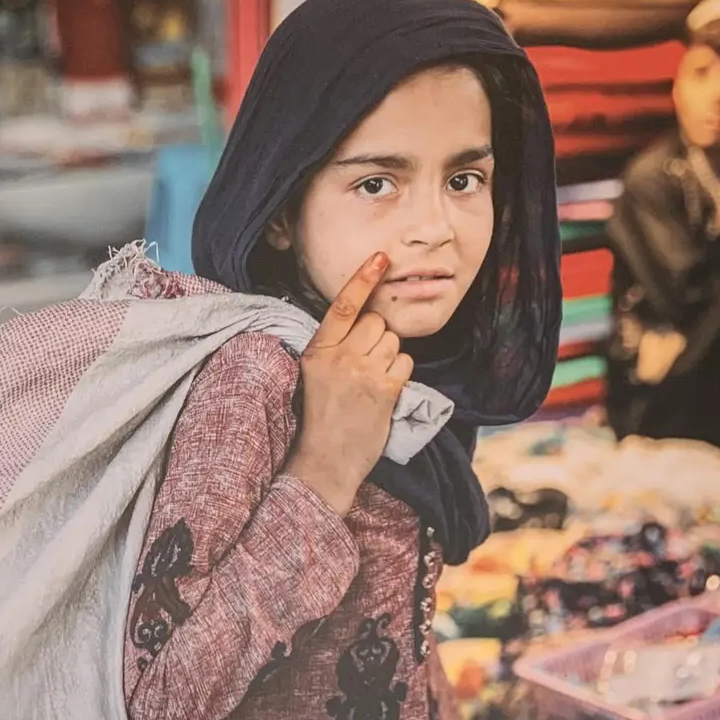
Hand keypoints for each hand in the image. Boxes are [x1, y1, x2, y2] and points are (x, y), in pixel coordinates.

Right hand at [285, 251, 414, 513]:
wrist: (324, 462)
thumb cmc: (319, 419)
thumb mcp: (313, 376)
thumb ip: (333, 348)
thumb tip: (365, 322)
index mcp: (317, 351)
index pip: (343, 306)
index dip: (363, 279)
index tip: (381, 258)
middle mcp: (339, 358)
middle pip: (376, 322)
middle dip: (378, 335)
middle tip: (366, 362)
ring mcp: (362, 374)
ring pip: (393, 341)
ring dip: (390, 356)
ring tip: (372, 380)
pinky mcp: (384, 391)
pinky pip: (405, 363)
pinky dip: (400, 374)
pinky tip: (385, 391)